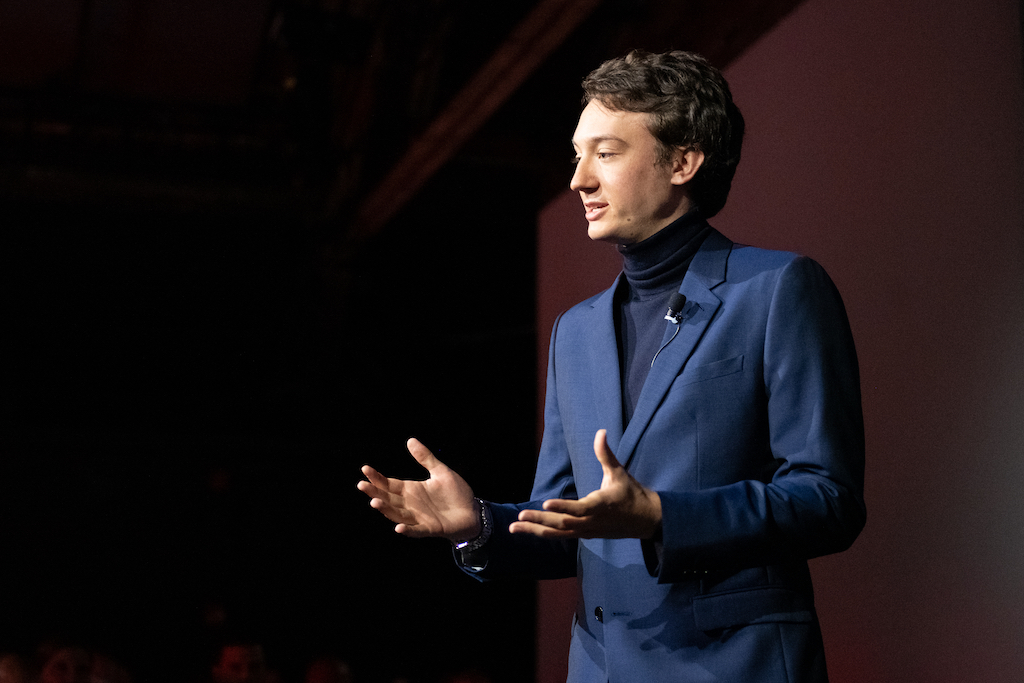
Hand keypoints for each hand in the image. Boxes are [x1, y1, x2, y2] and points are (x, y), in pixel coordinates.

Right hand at [357, 438, 480, 542]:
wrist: (473, 512)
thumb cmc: (455, 493)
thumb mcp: (440, 472)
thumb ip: (425, 458)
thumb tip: (410, 440)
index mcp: (412, 490)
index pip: (390, 484)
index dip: (377, 478)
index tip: (365, 469)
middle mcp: (411, 504)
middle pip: (388, 499)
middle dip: (375, 492)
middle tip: (361, 485)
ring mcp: (419, 518)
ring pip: (397, 514)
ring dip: (386, 510)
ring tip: (374, 502)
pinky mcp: (430, 528)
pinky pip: (416, 530)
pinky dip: (407, 530)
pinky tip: (398, 528)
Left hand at [510, 430, 661, 539]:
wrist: (646, 520)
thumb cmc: (631, 493)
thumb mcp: (619, 472)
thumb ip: (605, 454)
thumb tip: (601, 432)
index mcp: (601, 505)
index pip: (579, 508)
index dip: (563, 507)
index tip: (546, 503)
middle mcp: (592, 521)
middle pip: (562, 524)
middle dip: (540, 520)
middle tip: (520, 516)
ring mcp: (587, 531)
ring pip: (558, 533)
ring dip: (536, 530)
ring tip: (514, 527)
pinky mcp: (585, 535)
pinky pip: (561, 536)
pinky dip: (544, 533)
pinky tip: (528, 530)